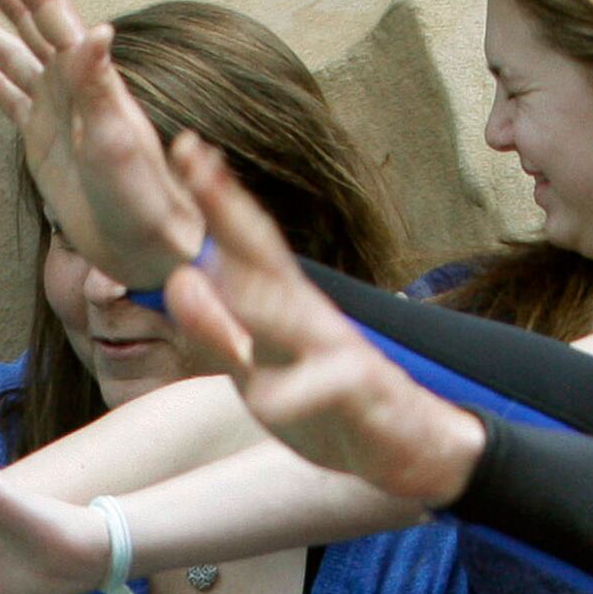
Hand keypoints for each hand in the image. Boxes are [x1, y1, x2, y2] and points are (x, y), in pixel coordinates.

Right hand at [0, 0, 199, 290]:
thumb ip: (101, 88)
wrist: (146, 245)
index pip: (49, 12)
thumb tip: (96, 31)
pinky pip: (12, 104)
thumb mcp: (119, 141)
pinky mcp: (44, 145)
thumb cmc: (142, 197)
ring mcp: (56, 114)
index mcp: (88, 78)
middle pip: (28, 23)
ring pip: (13, 58)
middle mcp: (72, 87)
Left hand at [162, 138, 484, 506]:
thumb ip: (220, 332)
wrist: (412, 445)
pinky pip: (321, 390)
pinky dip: (293, 395)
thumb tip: (181, 280)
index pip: (247, 244)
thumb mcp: (259, 371)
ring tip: (196, 273)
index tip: (185, 148)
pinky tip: (267, 401)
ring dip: (247, 293)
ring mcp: (337, 350)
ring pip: (289, 317)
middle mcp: (310, 316)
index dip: (217, 198)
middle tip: (192, 160)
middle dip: (227, 212)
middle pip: (264, 258)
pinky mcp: (361, 393)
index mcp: (286, 307)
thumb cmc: (326, 404)